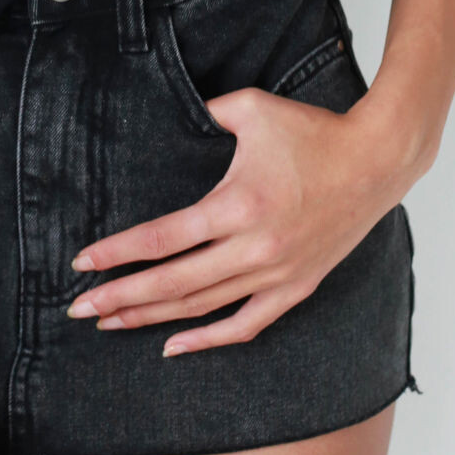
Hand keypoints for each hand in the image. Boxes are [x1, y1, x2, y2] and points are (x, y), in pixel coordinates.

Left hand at [64, 84, 403, 354]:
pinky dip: (208, 340)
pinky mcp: (295, 288)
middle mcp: (253, 247)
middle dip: (120, 299)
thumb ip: (207, 112)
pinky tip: (173, 346)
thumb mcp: (253, 107)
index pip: (162, 239)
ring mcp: (276, 274)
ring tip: (112, 323)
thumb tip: (178, 114)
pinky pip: (246, 324)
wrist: (376, 161)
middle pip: (172, 283)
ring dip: (153, 319)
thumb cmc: (314, 131)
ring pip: (201, 308)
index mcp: (237, 204)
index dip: (118, 254)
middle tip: (79, 309)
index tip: (82, 265)